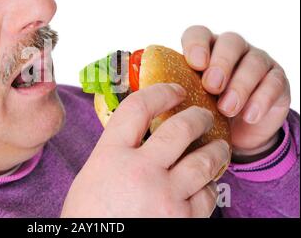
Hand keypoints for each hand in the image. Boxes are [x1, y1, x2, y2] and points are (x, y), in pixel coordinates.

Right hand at [62, 84, 229, 217]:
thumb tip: (139, 135)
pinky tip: (205, 184)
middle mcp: (140, 170)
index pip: (138, 108)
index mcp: (110, 156)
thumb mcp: (93, 176)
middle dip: (199, 116)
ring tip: (219, 147)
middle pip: (181, 128)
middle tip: (204, 115)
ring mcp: (164, 195)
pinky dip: (209, 187)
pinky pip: (208, 195)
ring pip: (205, 160)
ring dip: (216, 149)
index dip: (160, 92)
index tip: (174, 90)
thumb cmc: (90, 217)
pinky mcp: (182, 219)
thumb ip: (116, 153)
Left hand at [182, 26, 290, 155]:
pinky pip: (273, 82)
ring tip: (226, 109)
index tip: (195, 64)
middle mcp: (231, 50)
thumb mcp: (185, 102)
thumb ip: (170, 94)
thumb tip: (140, 95)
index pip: (199, 34)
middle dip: (221, 63)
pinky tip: (250, 116)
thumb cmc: (204, 112)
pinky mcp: (276, 80)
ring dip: (240, 85)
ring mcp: (256, 62)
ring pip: (253, 62)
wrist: (236, 134)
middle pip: (230, 42)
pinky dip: (261, 99)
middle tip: (211, 87)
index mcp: (204, 49)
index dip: (196, 45)